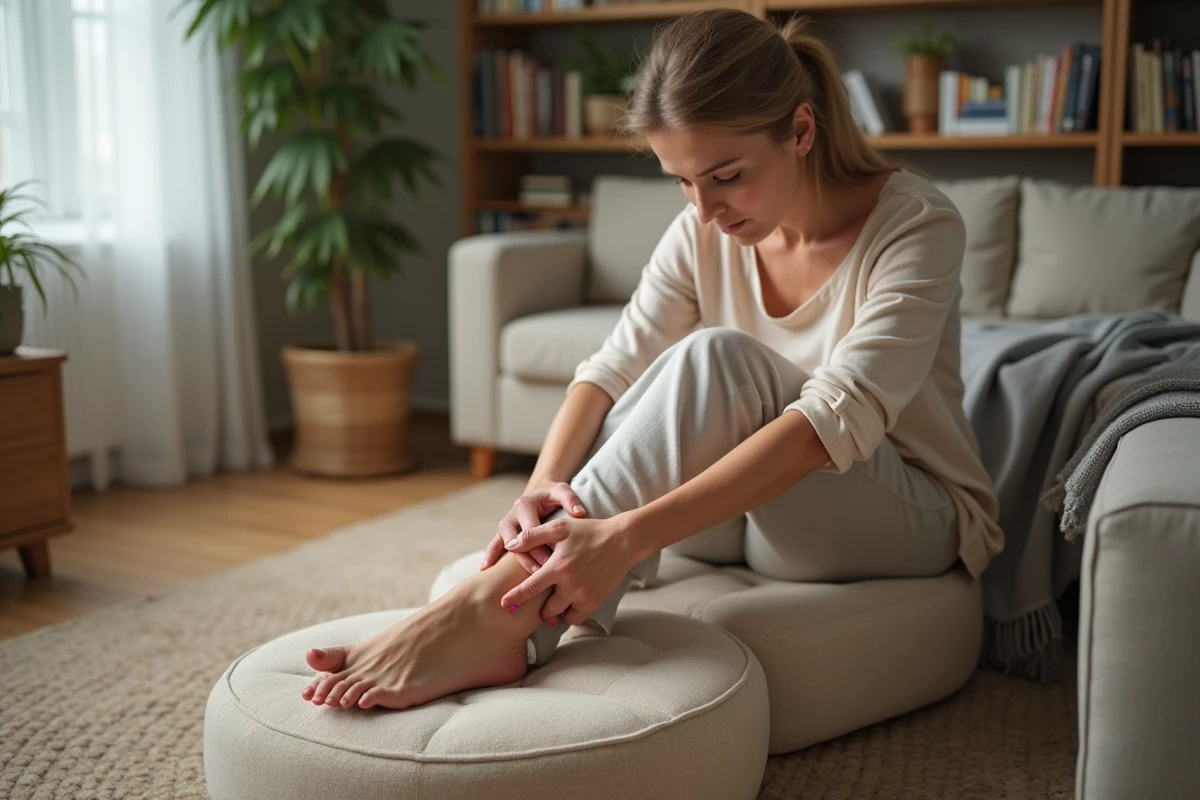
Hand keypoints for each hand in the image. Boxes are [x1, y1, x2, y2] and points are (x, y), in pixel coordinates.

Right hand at [479, 480, 587, 574]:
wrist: (539, 494)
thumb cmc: (553, 496)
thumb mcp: (562, 492)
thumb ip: (570, 500)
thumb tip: (578, 512)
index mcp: (525, 505)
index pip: (531, 529)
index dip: (541, 545)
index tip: (553, 560)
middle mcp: (511, 515)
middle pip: (516, 539)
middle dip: (529, 556)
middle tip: (542, 572)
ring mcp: (505, 526)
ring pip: (505, 546)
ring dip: (517, 561)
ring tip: (528, 579)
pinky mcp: (502, 534)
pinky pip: (493, 545)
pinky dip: (490, 556)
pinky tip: (486, 570)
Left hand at [499, 515, 637, 626]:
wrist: (622, 541)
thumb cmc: (589, 532)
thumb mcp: (560, 527)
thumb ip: (533, 536)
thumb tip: (510, 545)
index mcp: (558, 567)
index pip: (530, 588)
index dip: (515, 598)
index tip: (504, 605)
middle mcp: (571, 585)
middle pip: (546, 609)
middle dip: (540, 607)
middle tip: (539, 600)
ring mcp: (584, 596)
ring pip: (561, 615)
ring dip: (555, 610)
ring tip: (555, 600)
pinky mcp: (596, 601)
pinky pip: (576, 617)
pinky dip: (570, 613)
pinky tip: (568, 603)